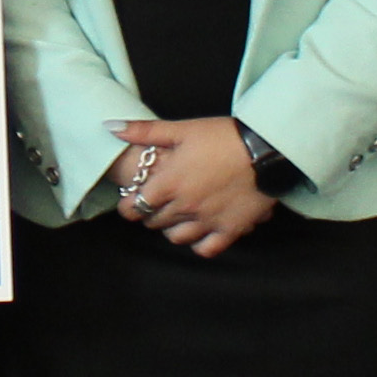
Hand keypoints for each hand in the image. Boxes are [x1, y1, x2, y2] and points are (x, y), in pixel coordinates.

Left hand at [104, 117, 277, 257]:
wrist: (265, 150)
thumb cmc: (224, 137)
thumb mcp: (182, 128)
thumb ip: (145, 131)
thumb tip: (111, 128)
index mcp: (169, 183)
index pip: (134, 206)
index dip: (128, 205)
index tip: (130, 200)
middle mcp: (184, 207)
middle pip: (154, 222)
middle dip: (150, 213)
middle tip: (155, 203)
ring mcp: (206, 221)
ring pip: (176, 238)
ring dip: (171, 229)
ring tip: (176, 217)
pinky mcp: (229, 230)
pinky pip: (206, 249)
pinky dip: (199, 244)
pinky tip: (200, 232)